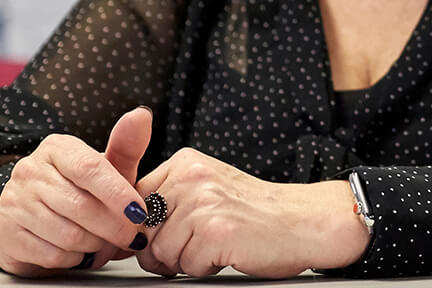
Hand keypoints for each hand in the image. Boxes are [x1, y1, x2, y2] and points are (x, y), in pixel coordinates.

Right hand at [0, 106, 152, 276]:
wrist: (30, 217)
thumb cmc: (77, 189)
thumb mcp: (103, 168)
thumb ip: (126, 147)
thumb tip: (142, 114)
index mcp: (57, 148)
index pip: (90, 168)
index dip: (118, 194)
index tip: (140, 213)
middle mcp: (29, 171)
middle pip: (81, 206)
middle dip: (114, 227)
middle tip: (132, 236)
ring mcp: (13, 203)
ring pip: (69, 235)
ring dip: (96, 245)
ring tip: (105, 242)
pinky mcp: (5, 234)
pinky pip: (52, 255)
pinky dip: (75, 259)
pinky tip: (80, 252)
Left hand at [133, 148, 366, 277]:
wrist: (305, 221)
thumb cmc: (257, 213)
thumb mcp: (209, 189)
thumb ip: (170, 200)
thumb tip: (126, 232)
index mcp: (185, 163)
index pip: (134, 203)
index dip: (145, 230)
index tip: (166, 236)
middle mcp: (191, 177)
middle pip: (143, 232)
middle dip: (164, 249)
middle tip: (200, 243)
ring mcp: (203, 203)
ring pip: (160, 253)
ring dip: (186, 261)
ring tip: (217, 245)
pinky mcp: (215, 231)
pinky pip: (186, 267)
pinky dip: (205, 268)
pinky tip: (229, 251)